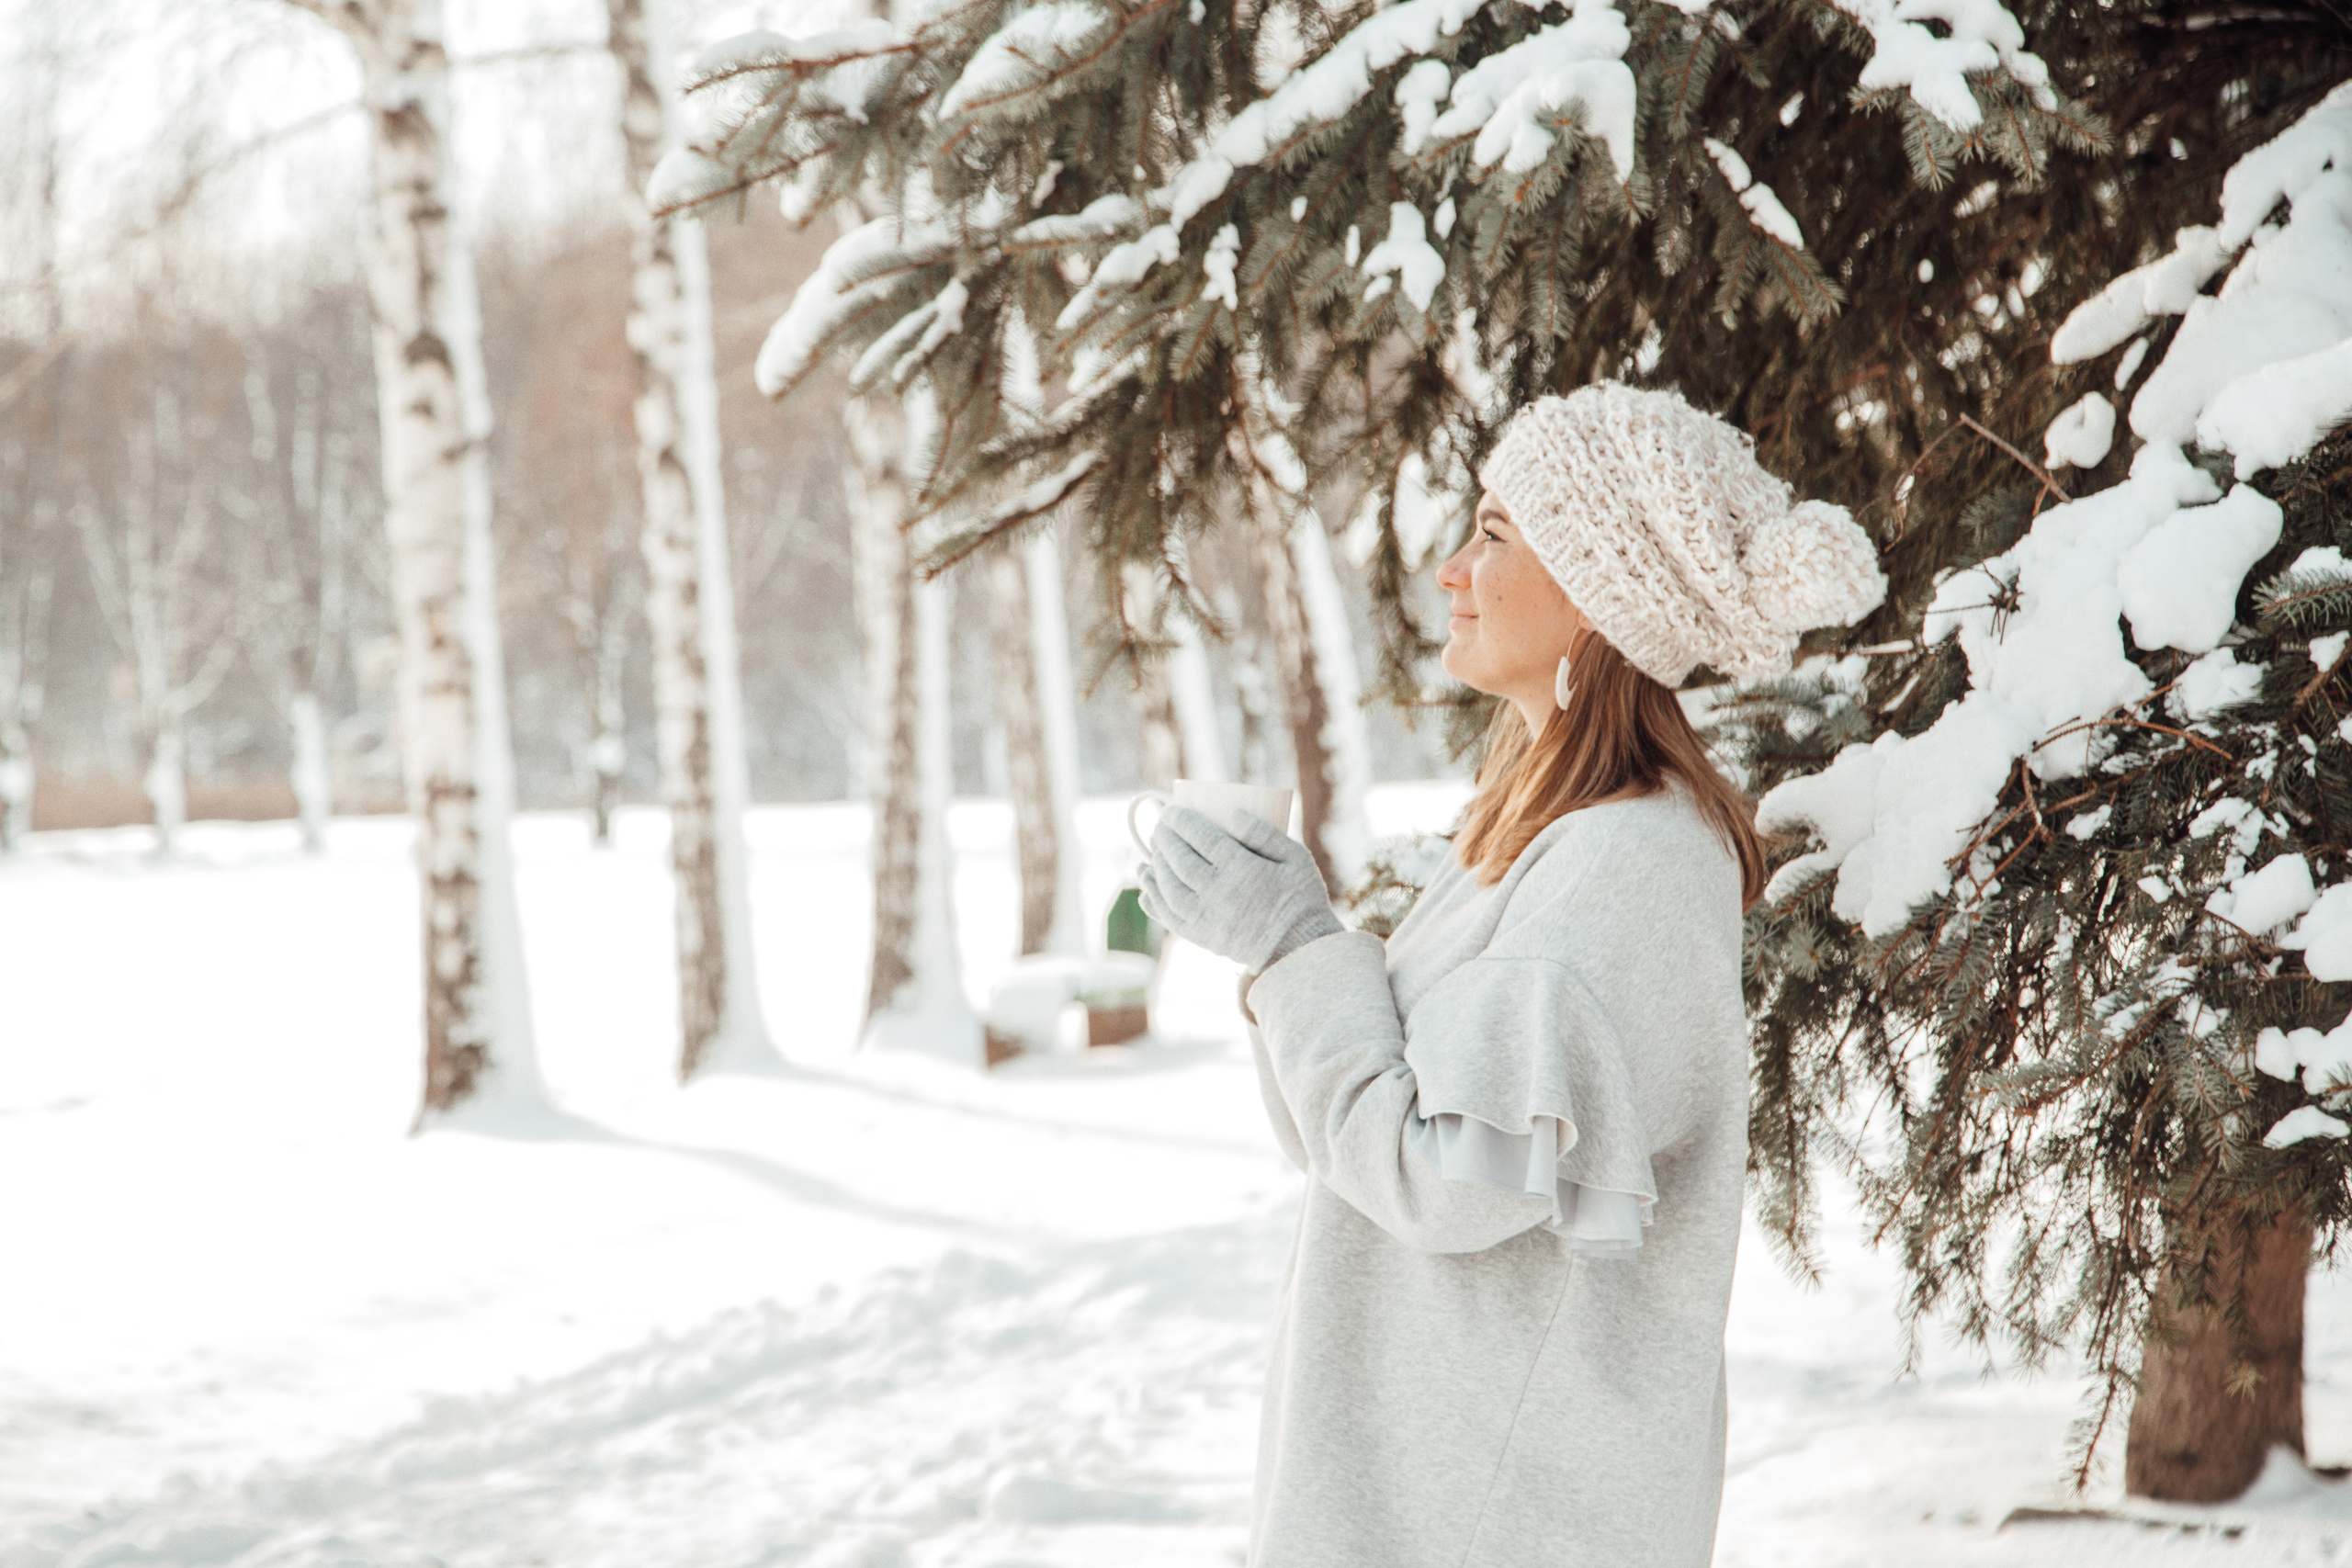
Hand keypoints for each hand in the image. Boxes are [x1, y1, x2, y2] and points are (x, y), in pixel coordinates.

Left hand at [1137, 805, 1343, 972]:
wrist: (1299, 949)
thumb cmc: (1300, 898)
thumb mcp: (1296, 858)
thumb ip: (1265, 834)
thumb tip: (1232, 813)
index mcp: (1244, 870)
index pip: (1203, 838)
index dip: (1183, 822)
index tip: (1172, 811)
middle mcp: (1220, 894)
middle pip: (1181, 862)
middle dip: (1165, 840)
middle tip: (1159, 826)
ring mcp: (1208, 919)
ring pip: (1170, 889)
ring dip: (1156, 868)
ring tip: (1151, 852)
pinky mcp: (1203, 938)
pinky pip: (1169, 917)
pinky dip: (1154, 900)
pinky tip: (1146, 887)